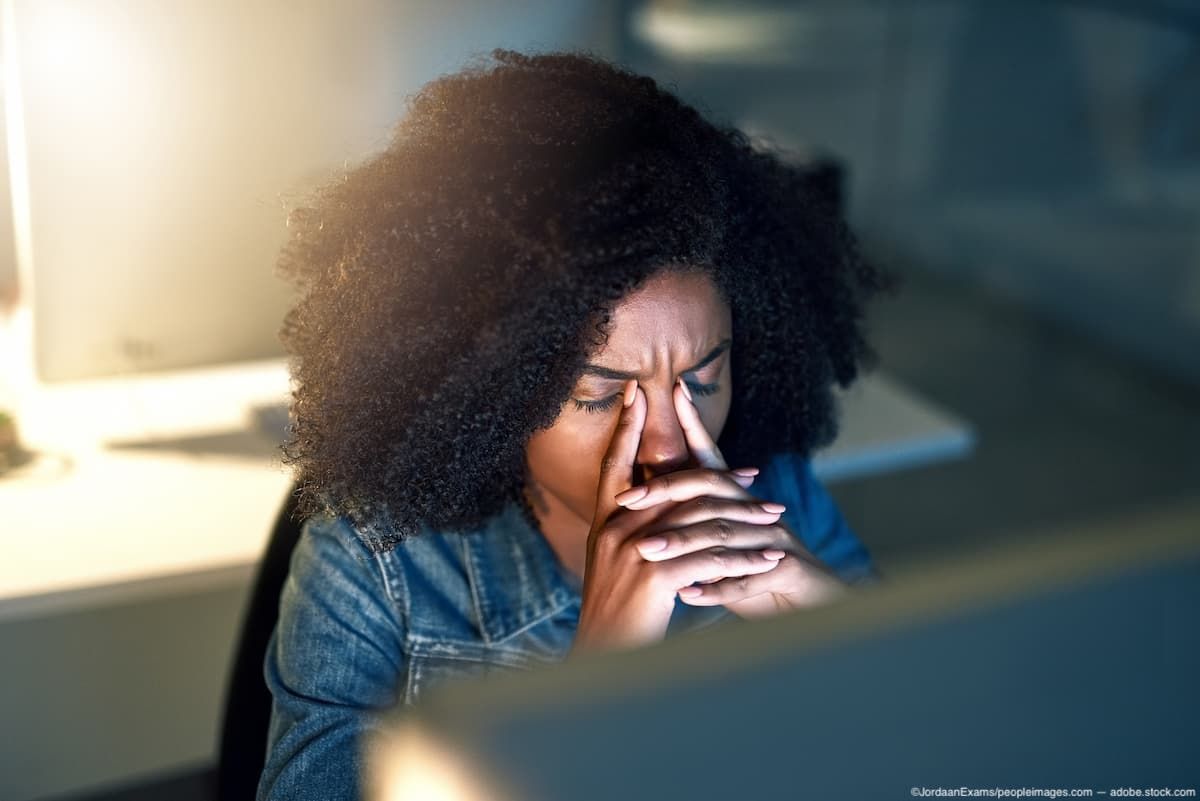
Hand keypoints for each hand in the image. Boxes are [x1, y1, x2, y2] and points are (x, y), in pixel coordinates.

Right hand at [570, 380, 784, 652]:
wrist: (600, 653)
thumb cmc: (613, 611)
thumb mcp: (613, 563)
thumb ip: (630, 531)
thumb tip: (649, 506)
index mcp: (606, 520)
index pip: (616, 461)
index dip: (627, 425)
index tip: (637, 391)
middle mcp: (618, 527)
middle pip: (673, 485)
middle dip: (720, 478)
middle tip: (756, 473)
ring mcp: (636, 549)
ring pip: (702, 520)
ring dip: (744, 518)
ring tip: (776, 517)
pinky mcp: (656, 575)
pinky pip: (712, 559)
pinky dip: (744, 559)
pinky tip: (769, 560)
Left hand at [619, 378, 846, 619]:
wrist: (812, 603)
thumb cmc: (756, 571)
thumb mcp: (720, 541)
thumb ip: (692, 519)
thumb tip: (648, 495)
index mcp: (739, 500)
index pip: (710, 458)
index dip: (693, 426)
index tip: (671, 392)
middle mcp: (758, 511)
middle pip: (709, 489)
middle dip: (666, 492)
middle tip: (625, 501)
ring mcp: (775, 538)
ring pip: (723, 533)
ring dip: (683, 543)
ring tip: (646, 551)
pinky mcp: (788, 569)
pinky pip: (747, 578)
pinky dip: (715, 589)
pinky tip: (686, 595)